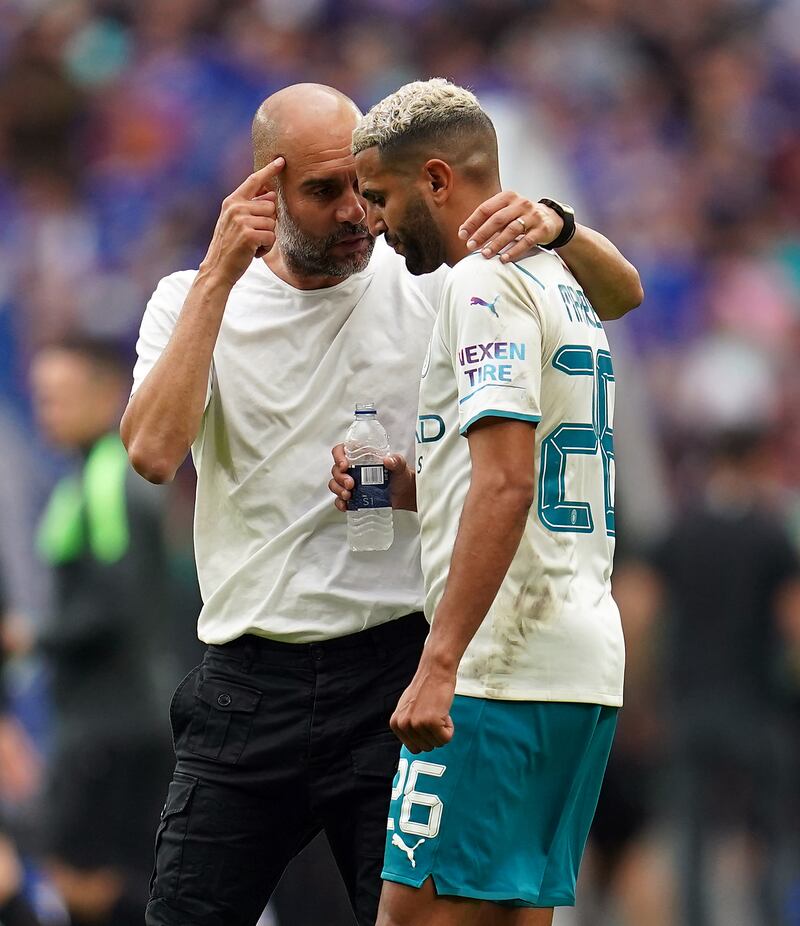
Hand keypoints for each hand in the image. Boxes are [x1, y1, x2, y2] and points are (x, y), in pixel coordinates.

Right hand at [199, 157, 284, 286]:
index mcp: (232, 201)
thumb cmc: (230, 246)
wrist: (218, 268)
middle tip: (253, 235)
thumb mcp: (236, 222)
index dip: (269, 170)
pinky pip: (271, 236)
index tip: (281, 161)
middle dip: (268, 222)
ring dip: (268, 237)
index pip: (254, 181)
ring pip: (273, 222)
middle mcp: (236, 207)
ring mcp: (241, 220)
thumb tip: (272, 194)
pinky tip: (253, 252)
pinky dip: (266, 247)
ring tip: (252, 244)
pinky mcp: (248, 234)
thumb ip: (251, 207)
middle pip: (271, 206)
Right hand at [329, 444, 416, 511]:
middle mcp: (353, 468)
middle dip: (340, 477)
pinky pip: (339, 499)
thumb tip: (388, 460)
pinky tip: (345, 505)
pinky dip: (340, 503)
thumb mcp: (400, 465)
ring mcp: (351, 483)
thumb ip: (396, 461)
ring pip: (335, 484)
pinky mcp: (353, 496)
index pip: (341, 451)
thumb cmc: (400, 475)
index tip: (344, 465)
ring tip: (348, 495)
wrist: (404, 494)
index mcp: (360, 456)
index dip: (338, 456)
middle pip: (336, 469)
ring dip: (338, 490)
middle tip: (350, 484)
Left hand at [390, 656, 455, 753]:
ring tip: (438, 711)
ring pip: (437, 744)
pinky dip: (450, 727)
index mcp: (396, 724)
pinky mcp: (431, 722)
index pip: (414, 748)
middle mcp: (403, 725)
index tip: (426, 720)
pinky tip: (444, 712)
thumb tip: (412, 743)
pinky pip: (446, 738)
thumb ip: (407, 725)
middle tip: (434, 714)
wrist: (435, 671)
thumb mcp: (407, 708)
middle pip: (426, 748)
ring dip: (442, 729)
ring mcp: (416, 724)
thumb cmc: (425, 687)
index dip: (425, 736)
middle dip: (434, 734)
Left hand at [459, 192, 562, 262]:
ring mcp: (532, 216)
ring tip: (485, 254)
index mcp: (508, 197)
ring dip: (496, 244)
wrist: (551, 218)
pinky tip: (504, 259)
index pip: (486, 209)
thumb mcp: (506, 212)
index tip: (462, 235)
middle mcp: (520, 204)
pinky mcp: (542, 229)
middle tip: (470, 246)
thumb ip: (488, 219)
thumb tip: (464, 233)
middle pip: (497, 219)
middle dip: (482, 234)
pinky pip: (526, 241)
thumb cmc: (521, 217)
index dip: (472, 222)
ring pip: (511, 230)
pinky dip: (514, 251)